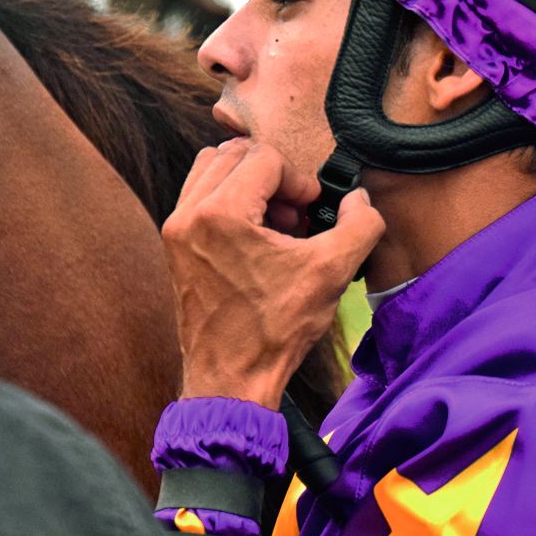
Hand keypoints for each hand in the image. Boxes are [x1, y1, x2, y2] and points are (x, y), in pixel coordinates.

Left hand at [161, 139, 384, 408]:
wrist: (230, 380)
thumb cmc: (273, 331)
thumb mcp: (331, 273)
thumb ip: (359, 224)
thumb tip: (359, 199)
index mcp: (219, 213)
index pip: (264, 158)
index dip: (299, 179)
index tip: (312, 211)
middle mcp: (188, 215)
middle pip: (234, 154)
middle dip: (273, 177)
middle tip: (296, 215)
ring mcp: (176, 230)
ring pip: (212, 170)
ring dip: (249, 184)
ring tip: (276, 224)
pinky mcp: (175, 247)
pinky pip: (200, 197)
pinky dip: (230, 202)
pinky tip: (257, 239)